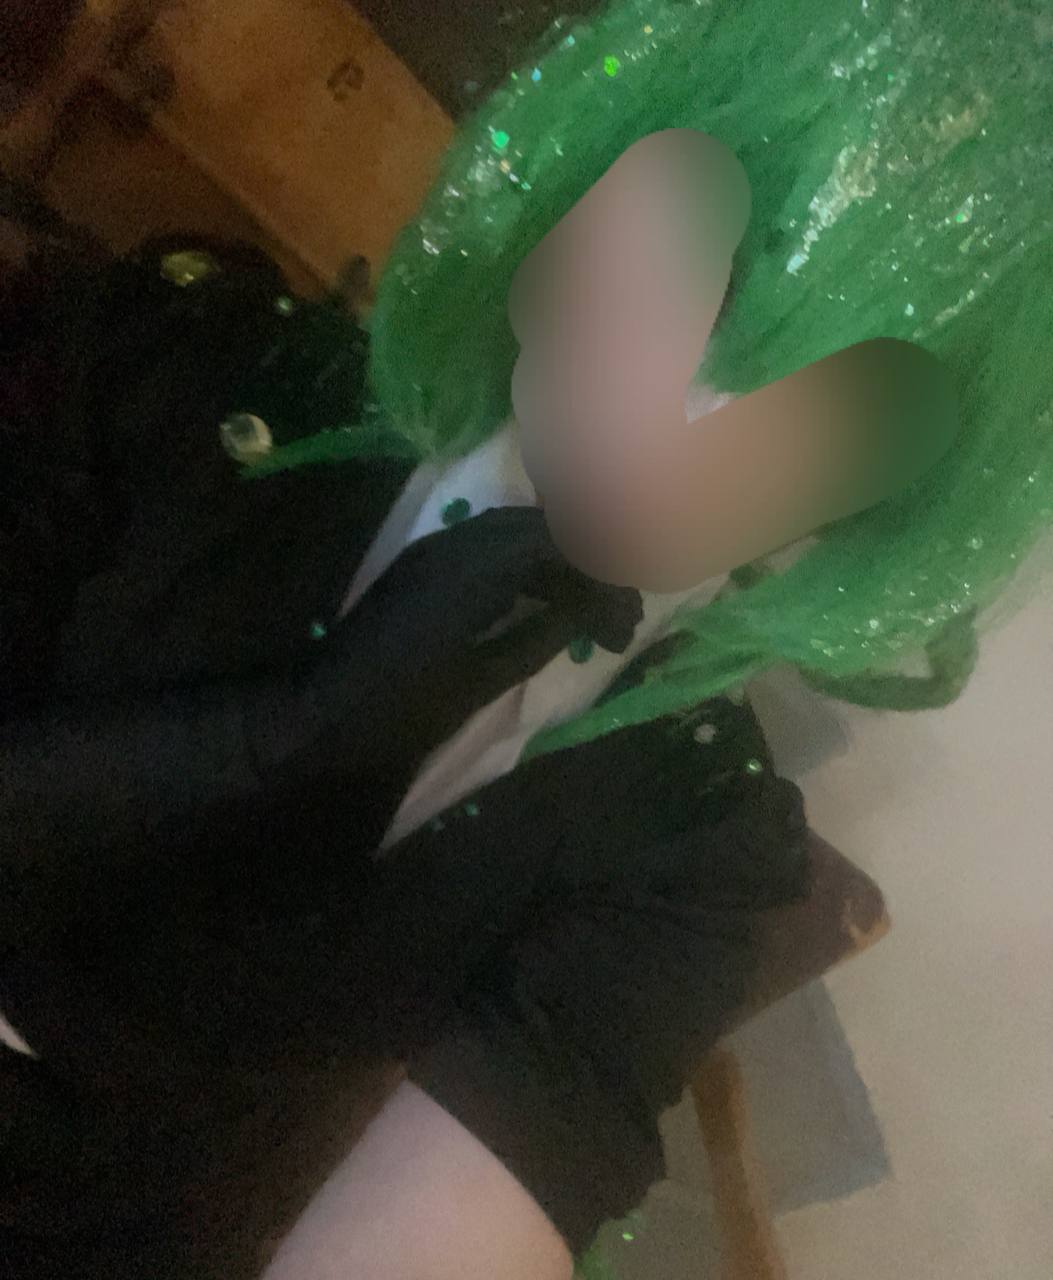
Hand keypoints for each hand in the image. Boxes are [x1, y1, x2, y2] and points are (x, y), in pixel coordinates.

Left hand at [341, 505, 643, 747]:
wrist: (325, 723)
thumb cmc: (406, 710)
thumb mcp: (487, 677)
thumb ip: (544, 633)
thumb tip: (591, 609)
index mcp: (472, 567)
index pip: (558, 542)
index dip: (603, 573)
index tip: (630, 614)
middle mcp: (454, 543)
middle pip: (541, 532)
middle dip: (587, 569)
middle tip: (618, 621)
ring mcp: (435, 552)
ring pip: (517, 541)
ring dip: (559, 573)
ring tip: (591, 624)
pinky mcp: (424, 569)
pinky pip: (489, 554)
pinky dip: (528, 576)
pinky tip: (547, 611)